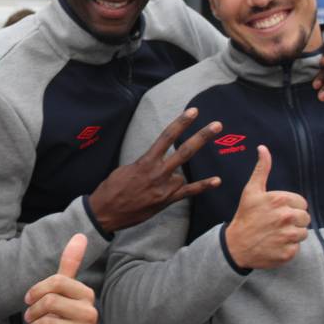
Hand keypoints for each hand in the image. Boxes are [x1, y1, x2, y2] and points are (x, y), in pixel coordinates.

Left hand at [24, 234, 97, 323]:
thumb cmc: (60, 317)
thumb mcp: (63, 291)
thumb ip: (70, 264)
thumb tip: (81, 234)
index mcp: (87, 294)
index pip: (58, 281)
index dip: (38, 289)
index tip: (29, 299)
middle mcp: (91, 311)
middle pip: (50, 300)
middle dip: (34, 309)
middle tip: (30, 316)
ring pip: (48, 319)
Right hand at [88, 109, 222, 232]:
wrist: (106, 211)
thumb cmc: (112, 188)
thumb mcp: (126, 168)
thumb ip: (144, 163)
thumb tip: (155, 160)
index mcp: (145, 161)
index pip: (167, 136)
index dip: (181, 122)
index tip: (193, 112)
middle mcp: (157, 172)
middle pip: (185, 151)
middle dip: (202, 137)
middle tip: (218, 125)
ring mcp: (164, 188)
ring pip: (183, 174)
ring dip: (175, 177)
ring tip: (153, 186)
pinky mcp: (166, 201)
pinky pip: (188, 192)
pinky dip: (203, 186)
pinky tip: (217, 180)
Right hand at [225, 146, 309, 269]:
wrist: (235, 245)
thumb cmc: (245, 216)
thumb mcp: (251, 190)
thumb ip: (261, 169)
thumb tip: (263, 148)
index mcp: (280, 200)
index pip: (302, 203)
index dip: (291, 207)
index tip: (277, 211)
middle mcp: (286, 217)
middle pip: (305, 218)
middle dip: (294, 221)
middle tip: (277, 223)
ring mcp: (287, 236)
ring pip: (303, 233)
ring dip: (292, 234)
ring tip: (276, 234)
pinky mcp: (288, 253)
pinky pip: (297, 248)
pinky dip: (288, 247)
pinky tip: (276, 244)